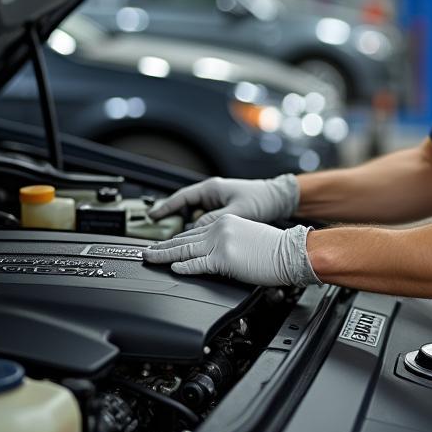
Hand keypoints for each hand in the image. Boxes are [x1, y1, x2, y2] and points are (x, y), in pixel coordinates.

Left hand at [143, 215, 320, 287]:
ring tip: (149, 258)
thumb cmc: (275, 249)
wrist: (291, 251)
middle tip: (145, 251)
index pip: (193, 232)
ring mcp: (221, 243)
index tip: (162, 245)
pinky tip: (172, 268)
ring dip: (163, 255)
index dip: (174, 241)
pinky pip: (199, 264)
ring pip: (184, 251)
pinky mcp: (225, 258)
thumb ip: (225, 244)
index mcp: (224, 222)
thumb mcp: (245, 238)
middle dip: (162, 247)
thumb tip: (211, 258)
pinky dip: (184, 267)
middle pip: (184, 240)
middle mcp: (220, 228)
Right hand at [148, 174, 298, 228]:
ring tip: (170, 242)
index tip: (152, 216)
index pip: (181, 198)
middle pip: (183, 208)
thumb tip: (195, 230)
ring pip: (192, 216)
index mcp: (211, 188)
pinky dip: (196, 231)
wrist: (279, 199)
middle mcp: (211, 194)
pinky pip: (203, 222)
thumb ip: (215, 220)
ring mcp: (216, 203)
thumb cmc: (261, 199)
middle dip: (169, 221)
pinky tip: (194, 242)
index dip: (165, 208)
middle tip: (155, 235)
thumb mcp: (236, 211)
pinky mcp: (223, 212)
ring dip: (184, 228)